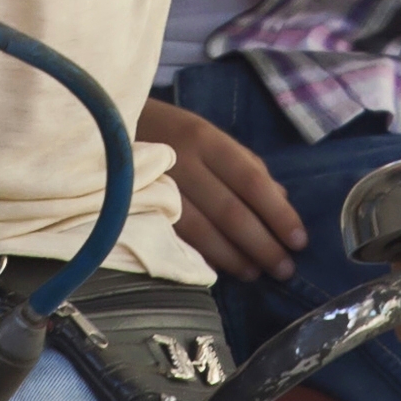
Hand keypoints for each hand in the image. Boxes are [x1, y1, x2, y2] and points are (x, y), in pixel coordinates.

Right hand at [136, 95, 302, 282]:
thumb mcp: (206, 135)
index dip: (277, 213)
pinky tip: (220, 269)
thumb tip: (282, 201)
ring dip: (234, 257)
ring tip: (256, 274)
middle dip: (262, 244)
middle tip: (284, 269)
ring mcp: (156, 186)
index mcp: (204, 139)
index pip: (251, 180)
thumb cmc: (167, 133)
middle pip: (230, 210)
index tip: (299, 240)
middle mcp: (180, 161)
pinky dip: (202, 256)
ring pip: (202, 230)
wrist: (101, 126)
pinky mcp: (137, 208)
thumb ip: (245, 165)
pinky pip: (176, 238)